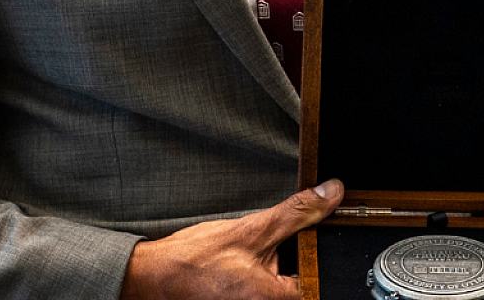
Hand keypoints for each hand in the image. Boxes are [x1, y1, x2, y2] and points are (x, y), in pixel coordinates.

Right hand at [119, 180, 343, 299]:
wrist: (152, 278)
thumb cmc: (194, 261)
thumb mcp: (253, 230)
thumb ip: (297, 213)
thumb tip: (330, 194)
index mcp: (277, 299)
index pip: (319, 277)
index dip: (313, 252)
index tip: (297, 239)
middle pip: (300, 280)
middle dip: (290, 260)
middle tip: (258, 252)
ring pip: (280, 283)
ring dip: (273, 266)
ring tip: (243, 261)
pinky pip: (262, 288)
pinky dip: (257, 275)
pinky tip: (237, 268)